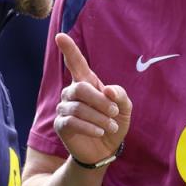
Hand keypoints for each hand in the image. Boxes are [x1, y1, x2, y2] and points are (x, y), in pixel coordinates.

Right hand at [54, 33, 130, 164]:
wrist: (106, 149)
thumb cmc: (114, 123)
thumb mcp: (125, 108)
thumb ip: (120, 95)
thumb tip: (108, 91)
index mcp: (87, 82)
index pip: (76, 63)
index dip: (69, 49)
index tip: (60, 36)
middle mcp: (72, 92)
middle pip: (80, 87)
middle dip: (100, 101)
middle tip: (115, 112)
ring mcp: (64, 108)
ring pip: (78, 107)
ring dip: (99, 117)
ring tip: (111, 125)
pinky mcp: (61, 125)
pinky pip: (72, 122)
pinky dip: (89, 126)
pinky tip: (100, 131)